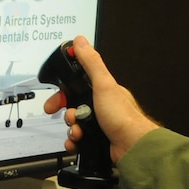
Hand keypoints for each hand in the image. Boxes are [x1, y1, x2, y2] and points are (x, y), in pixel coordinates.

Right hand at [41, 35, 160, 162]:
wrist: (132, 146)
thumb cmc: (123, 117)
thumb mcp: (104, 84)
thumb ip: (91, 62)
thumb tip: (81, 42)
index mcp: (103, 91)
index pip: (77, 87)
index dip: (64, 91)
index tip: (57, 97)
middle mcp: (101, 107)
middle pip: (73, 107)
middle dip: (68, 114)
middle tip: (69, 118)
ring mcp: (100, 124)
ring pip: (75, 124)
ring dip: (72, 129)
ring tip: (79, 131)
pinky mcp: (97, 139)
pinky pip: (79, 140)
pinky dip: (74, 141)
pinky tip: (77, 142)